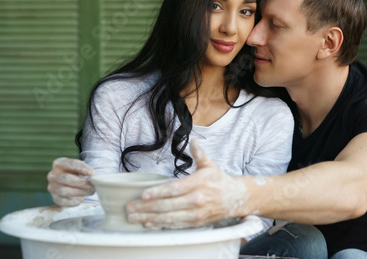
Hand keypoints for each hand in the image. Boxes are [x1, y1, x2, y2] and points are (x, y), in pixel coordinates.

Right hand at [47, 157, 94, 206]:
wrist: (71, 182)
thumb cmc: (76, 172)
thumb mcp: (80, 167)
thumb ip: (85, 169)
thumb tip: (92, 175)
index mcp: (59, 163)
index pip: (70, 164)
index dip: (82, 168)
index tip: (92, 173)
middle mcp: (53, 175)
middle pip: (67, 178)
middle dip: (82, 183)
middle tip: (93, 186)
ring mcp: (52, 187)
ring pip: (64, 191)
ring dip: (80, 192)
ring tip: (90, 192)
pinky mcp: (54, 197)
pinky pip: (62, 201)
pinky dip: (73, 202)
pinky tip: (81, 200)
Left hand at [126, 140, 248, 228]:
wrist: (236, 198)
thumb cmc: (219, 180)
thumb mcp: (210, 164)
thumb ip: (199, 153)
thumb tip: (193, 141)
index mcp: (198, 184)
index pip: (174, 189)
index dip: (158, 193)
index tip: (143, 195)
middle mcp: (197, 200)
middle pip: (168, 205)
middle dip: (147, 208)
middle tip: (131, 208)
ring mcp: (196, 214)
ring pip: (170, 217)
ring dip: (150, 218)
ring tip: (135, 218)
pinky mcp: (196, 223)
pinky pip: (176, 225)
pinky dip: (162, 225)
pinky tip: (149, 224)